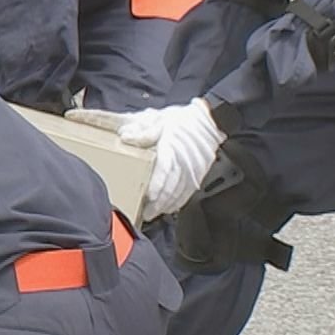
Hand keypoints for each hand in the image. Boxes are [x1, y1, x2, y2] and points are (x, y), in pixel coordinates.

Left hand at [66, 98, 224, 221]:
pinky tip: (171, 207)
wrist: (208, 120)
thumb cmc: (182, 121)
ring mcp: (194, 168)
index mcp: (172, 147)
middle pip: (172, 185)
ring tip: (156, 213)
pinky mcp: (199, 173)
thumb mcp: (160, 121)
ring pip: (180, 191)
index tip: (149, 197)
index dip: (157, 184)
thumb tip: (126, 136)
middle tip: (147, 213)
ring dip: (168, 204)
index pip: (165, 169)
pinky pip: (189, 190)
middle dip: (160, 202)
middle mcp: (184, 160)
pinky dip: (179, 200)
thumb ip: (144, 132)